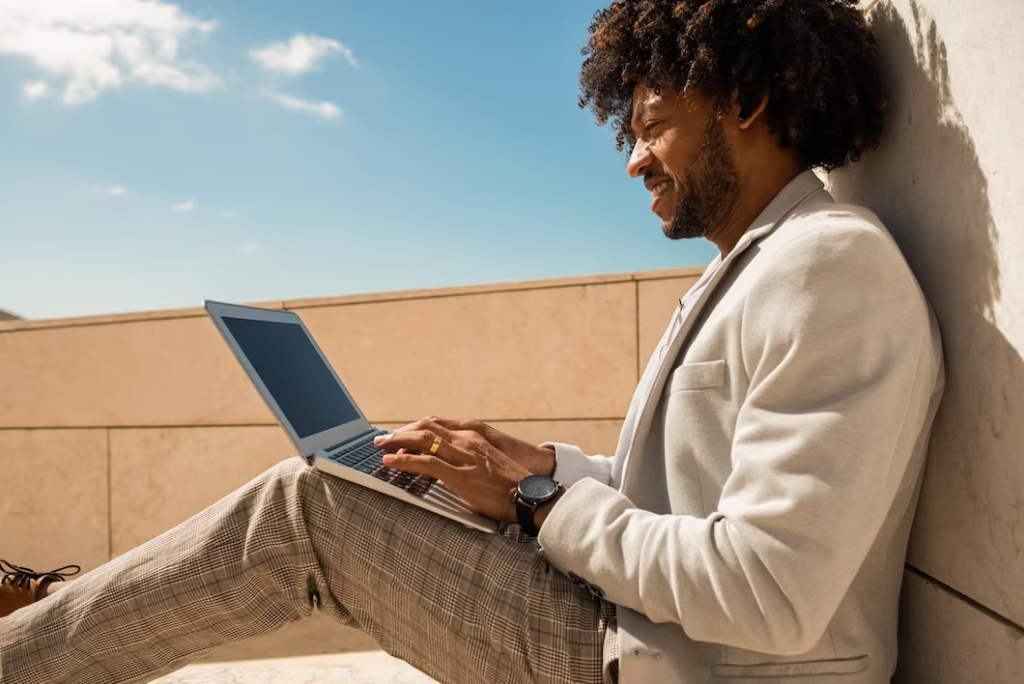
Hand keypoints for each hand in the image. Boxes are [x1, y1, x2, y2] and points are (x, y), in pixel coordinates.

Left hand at [394, 416, 555, 475]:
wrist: (528, 496)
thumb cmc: (511, 487)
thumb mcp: (487, 467)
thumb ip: (468, 463)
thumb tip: (449, 471)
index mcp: (473, 438)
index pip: (436, 427)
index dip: (414, 430)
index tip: (400, 436)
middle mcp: (466, 441)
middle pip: (425, 427)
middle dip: (401, 432)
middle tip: (383, 439)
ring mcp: (462, 456)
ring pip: (422, 440)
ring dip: (397, 442)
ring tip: (381, 446)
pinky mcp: (459, 474)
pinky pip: (426, 463)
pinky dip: (404, 461)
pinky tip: (390, 462)